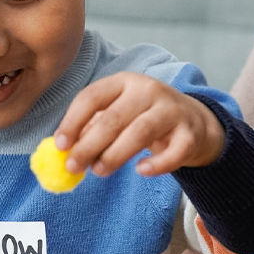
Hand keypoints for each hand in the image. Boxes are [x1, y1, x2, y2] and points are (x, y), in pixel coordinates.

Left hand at [53, 72, 224, 176]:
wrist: (193, 120)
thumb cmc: (144, 117)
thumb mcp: (119, 113)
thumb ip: (93, 128)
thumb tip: (65, 150)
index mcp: (124, 81)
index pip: (92, 97)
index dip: (73, 121)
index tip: (60, 145)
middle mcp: (148, 90)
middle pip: (113, 117)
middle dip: (89, 144)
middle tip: (73, 167)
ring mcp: (172, 110)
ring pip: (140, 131)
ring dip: (115, 154)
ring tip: (99, 171)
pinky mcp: (190, 132)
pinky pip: (175, 151)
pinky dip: (158, 164)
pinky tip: (141, 171)